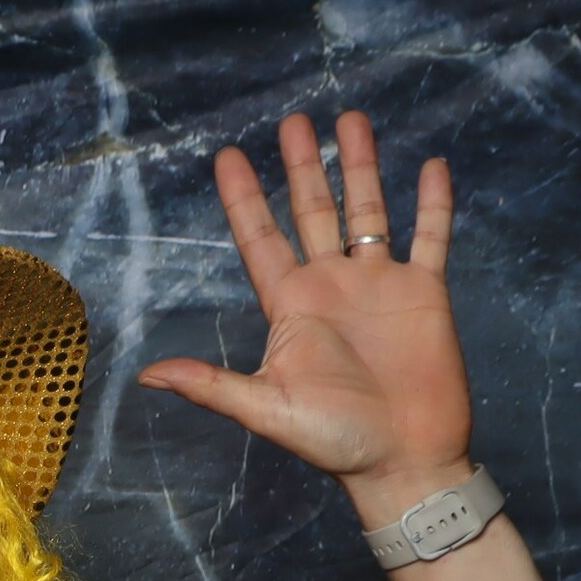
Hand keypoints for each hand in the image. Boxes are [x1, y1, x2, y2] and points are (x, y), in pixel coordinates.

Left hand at [137, 111, 474, 526]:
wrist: (404, 461)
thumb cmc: (334, 441)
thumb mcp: (265, 409)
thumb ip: (212, 385)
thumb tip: (147, 376)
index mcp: (290, 308)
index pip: (260, 239)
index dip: (244, 198)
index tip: (227, 156)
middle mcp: (331, 287)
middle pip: (312, 212)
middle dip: (302, 166)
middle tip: (293, 120)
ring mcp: (379, 285)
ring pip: (368, 211)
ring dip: (360, 167)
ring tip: (350, 120)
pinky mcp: (425, 293)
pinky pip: (430, 237)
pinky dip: (433, 203)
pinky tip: (430, 166)